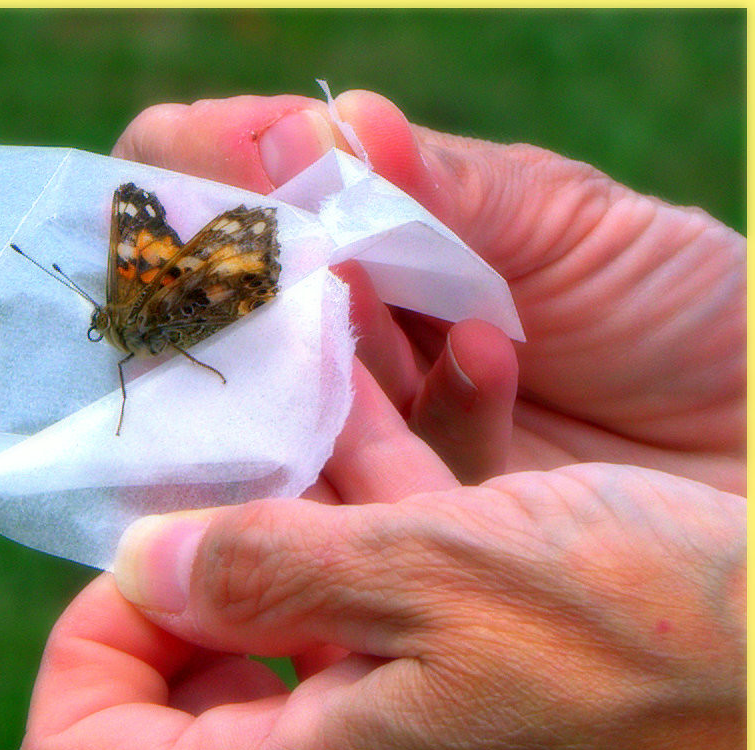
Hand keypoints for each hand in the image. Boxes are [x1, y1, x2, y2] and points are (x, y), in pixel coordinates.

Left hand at [18, 366, 744, 749]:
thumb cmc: (651, 632)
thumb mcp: (441, 578)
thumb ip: (269, 572)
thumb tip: (143, 562)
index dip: (95, 637)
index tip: (150, 547)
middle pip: (178, 686)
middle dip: (195, 565)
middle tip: (238, 472)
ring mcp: (399, 728)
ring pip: (279, 620)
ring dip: (292, 510)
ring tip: (320, 404)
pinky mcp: (454, 675)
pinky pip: (366, 596)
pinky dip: (364, 509)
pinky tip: (395, 411)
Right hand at [111, 91, 744, 491]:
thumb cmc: (680, 307)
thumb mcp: (568, 223)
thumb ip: (443, 191)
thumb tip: (317, 124)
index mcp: (386, 243)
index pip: (254, 201)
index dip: (206, 178)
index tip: (183, 162)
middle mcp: (368, 336)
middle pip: (250, 312)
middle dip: (240, 279)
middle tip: (241, 252)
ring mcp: (385, 429)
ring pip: (299, 397)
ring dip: (322, 347)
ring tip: (355, 293)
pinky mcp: (420, 513)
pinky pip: (385, 471)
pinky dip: (432, 409)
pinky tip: (490, 355)